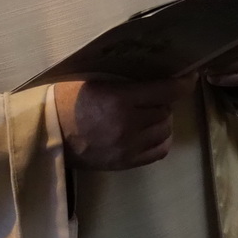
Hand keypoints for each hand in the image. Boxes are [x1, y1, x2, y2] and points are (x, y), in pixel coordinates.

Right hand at [53, 75, 194, 170]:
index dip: (182, 83)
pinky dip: (160, 139)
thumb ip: (127, 81)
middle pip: (165, 110)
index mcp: (119, 100)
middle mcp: (128, 125)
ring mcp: (128, 147)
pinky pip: (158, 151)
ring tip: (148, 113)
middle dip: (163, 101)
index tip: (188, 78)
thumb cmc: (68, 100)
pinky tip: (151, 131)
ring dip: (161, 120)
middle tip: (152, 95)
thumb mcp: (96, 81)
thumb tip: (157, 74)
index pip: (165, 91)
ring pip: (164, 130)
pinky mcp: (126, 162)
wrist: (48, 134)